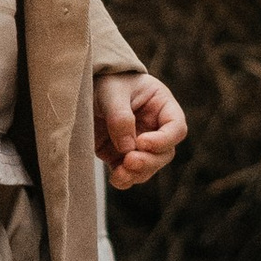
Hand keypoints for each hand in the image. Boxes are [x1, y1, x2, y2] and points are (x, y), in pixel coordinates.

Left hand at [95, 71, 186, 190]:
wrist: (84, 86)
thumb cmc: (106, 80)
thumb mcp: (112, 91)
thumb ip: (121, 117)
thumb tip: (128, 148)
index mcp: (162, 107)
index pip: (176, 128)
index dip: (164, 140)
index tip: (142, 142)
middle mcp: (155, 129)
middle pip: (164, 153)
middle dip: (148, 161)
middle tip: (130, 161)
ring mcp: (138, 145)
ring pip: (148, 167)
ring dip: (137, 173)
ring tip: (120, 173)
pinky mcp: (120, 156)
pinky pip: (129, 174)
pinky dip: (124, 179)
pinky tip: (116, 178)